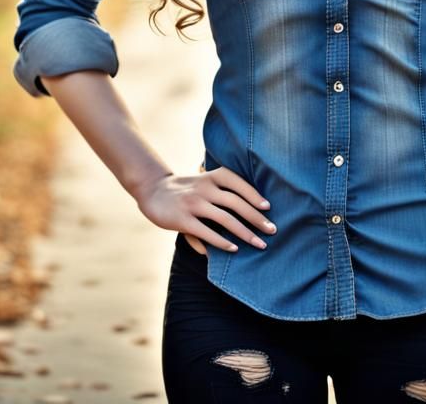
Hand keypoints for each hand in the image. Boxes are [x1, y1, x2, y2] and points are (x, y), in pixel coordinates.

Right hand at [134, 166, 274, 256]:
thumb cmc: (186, 189)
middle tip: (272, 230)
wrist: (153, 190)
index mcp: (211, 176)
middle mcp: (204, 188)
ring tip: (259, 244)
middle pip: (236, 203)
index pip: (238, 184)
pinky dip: (222, 241)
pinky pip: (206, 232)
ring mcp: (193, 203)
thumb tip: (247, 209)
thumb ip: (222, 191)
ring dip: (245, 233)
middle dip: (256, 218)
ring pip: (225, 219)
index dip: (255, 195)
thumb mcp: (204, 181)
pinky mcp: (182, 219)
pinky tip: (234, 249)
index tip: (269, 208)